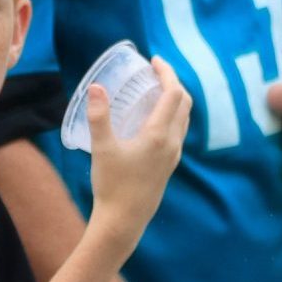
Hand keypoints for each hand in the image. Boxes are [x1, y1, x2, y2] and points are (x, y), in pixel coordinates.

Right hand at [84, 58, 190, 243]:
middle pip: (184, 104)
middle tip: (154, 72)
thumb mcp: (102, 148)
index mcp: (160, 134)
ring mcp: (173, 155)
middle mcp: (172, 143)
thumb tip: (97, 86)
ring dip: (174, 100)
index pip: (174, 94)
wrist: (124, 220)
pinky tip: (151, 120)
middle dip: (173, 83)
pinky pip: (177, 132)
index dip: (167, 73)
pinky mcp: (168, 165)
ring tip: (153, 91)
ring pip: (183, 119)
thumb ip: (99, 116)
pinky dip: (171, 116)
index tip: (154, 61)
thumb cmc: (112, 184)